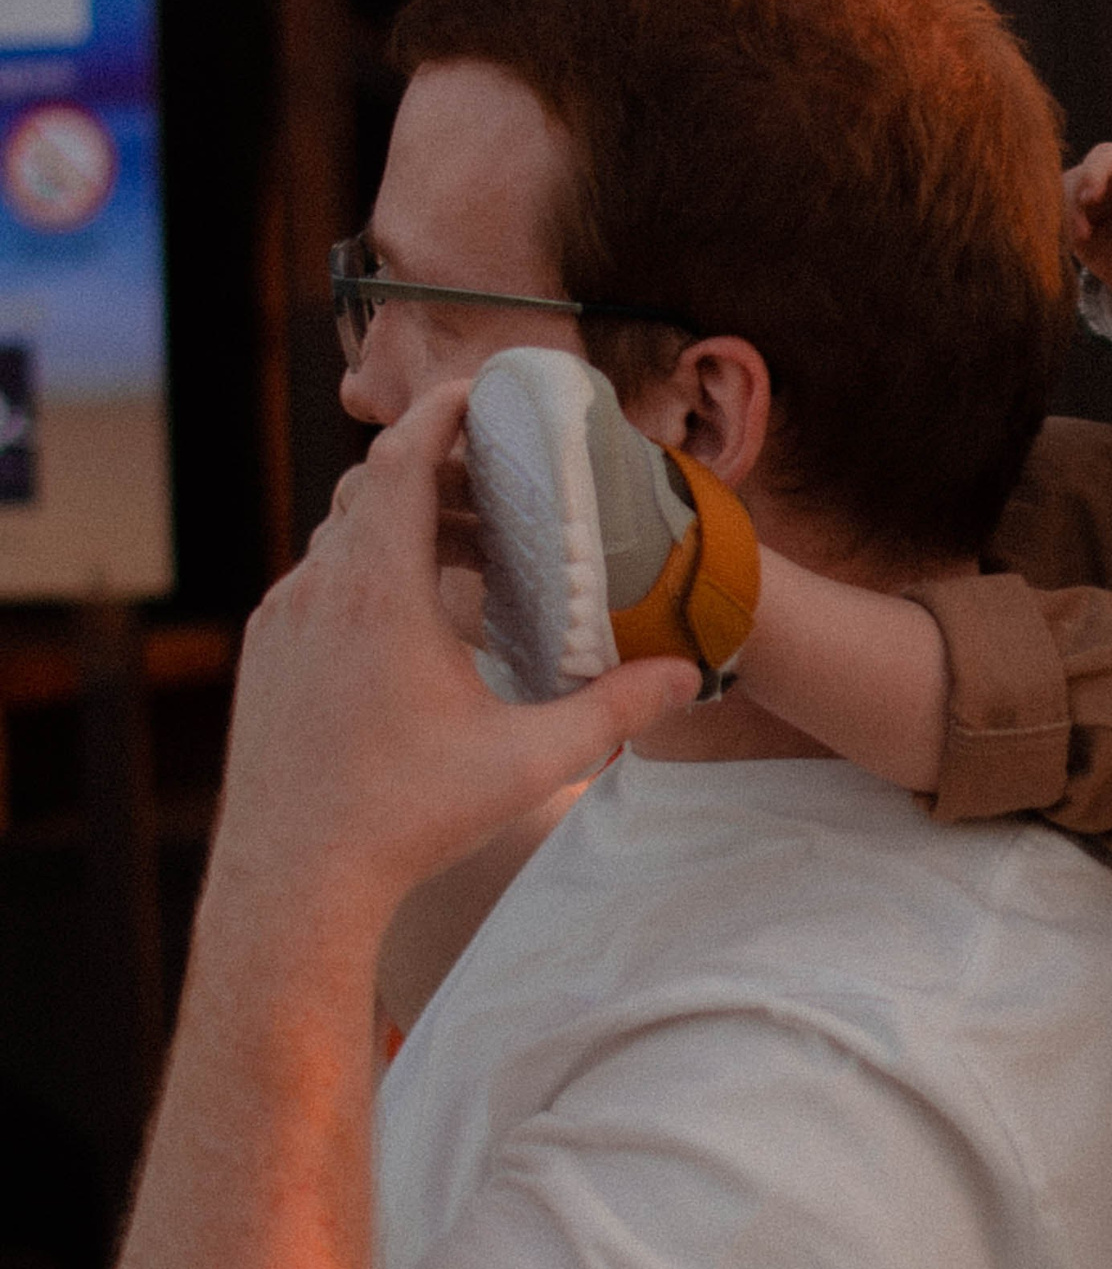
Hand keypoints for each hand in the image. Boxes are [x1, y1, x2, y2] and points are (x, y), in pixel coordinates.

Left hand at [211, 384, 698, 930]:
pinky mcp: (268, 654)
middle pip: (375, 489)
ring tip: (470, 552)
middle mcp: (319, 589)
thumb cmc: (405, 816)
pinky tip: (416, 622)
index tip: (484, 392)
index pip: (404, 459)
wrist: (294, 876)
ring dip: (405, 526)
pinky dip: (369, 572)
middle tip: (503, 482)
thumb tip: (686, 675)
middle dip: (440, 472)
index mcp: (380, 592)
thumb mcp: (528, 762)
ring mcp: (284, 620)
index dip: (443, 411)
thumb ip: (613, 711)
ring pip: (343, 537)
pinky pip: (320, 583)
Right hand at [1064, 141, 1111, 324]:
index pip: (1105, 158)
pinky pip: (1058, 226)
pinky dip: (1062, 233)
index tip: (1092, 197)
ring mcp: (1085, 203)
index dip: (1095, 173)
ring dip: (1066, 218)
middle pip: (1076, 178)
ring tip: (1083, 239)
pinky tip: (1080, 245)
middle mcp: (1102, 178)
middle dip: (1074, 199)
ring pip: (1061, 202)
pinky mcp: (1075, 227)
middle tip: (1082, 231)